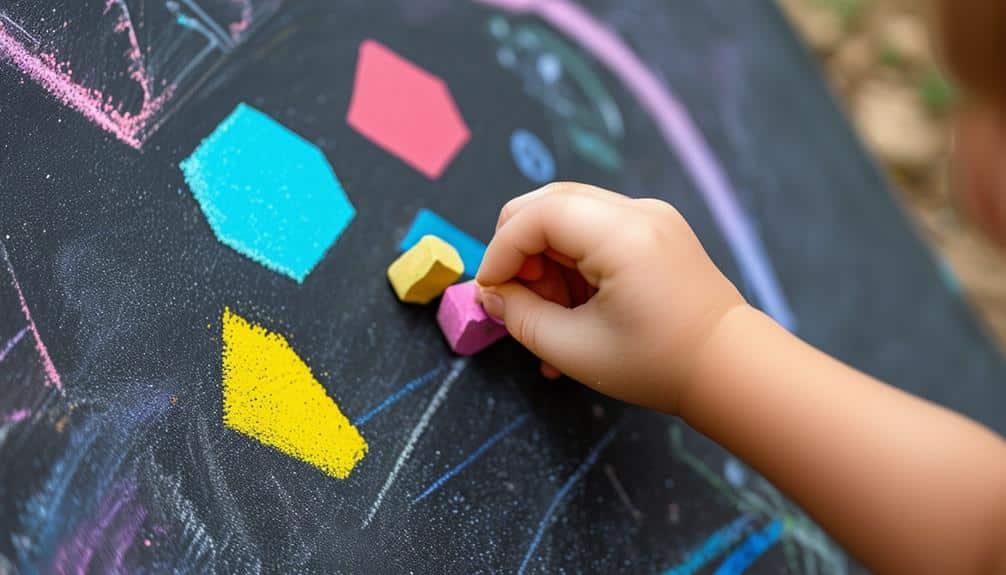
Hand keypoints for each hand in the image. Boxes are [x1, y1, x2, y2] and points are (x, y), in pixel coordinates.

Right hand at [476, 182, 745, 412]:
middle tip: (517, 299)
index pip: (537, 215)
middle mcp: (638, 212)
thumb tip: (491, 295)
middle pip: (550, 203)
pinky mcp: (656, 231)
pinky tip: (572, 309)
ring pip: (569, 216)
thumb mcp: (575, 350)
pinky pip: (595, 232)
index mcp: (622, 234)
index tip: (491, 293)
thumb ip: (521, 318)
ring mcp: (651, 217)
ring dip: (544, 260)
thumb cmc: (657, 365)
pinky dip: (571, 263)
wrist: (732, 370)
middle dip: (519, 250)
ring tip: (551, 315)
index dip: (501, 250)